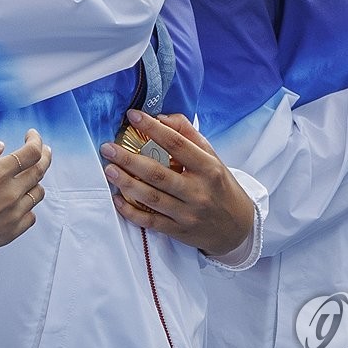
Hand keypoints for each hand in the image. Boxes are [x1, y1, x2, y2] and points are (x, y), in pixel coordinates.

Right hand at [0, 128, 51, 262]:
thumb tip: (0, 146)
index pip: (31, 153)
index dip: (35, 140)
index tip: (31, 135)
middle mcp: (11, 193)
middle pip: (40, 170)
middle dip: (44, 156)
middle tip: (44, 150)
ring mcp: (14, 214)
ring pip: (38, 193)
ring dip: (36, 180)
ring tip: (29, 176)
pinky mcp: (12, 232)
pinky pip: (31, 216)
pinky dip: (29, 205)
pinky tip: (20, 202)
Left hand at [100, 110, 254, 255]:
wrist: (238, 228)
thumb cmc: (220, 187)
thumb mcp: (213, 157)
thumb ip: (188, 134)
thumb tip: (161, 117)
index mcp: (208, 168)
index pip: (177, 144)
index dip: (153, 128)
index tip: (133, 116)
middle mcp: (198, 191)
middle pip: (158, 174)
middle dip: (129, 159)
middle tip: (108, 148)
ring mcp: (188, 214)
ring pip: (151, 198)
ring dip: (126, 183)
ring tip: (109, 169)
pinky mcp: (179, 232)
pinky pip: (150, 222)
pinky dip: (131, 211)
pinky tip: (117, 198)